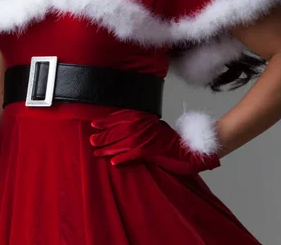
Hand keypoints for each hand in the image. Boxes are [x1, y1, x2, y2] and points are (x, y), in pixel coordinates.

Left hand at [89, 109, 220, 174]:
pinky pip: (133, 155)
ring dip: (108, 148)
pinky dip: (123, 158)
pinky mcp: (151, 151)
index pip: (120, 117)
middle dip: (103, 136)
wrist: (190, 149)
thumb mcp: (154, 127)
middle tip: (90, 141)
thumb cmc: (171, 140)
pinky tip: (114, 163)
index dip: (106, 121)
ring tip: (96, 152)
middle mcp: (143, 126)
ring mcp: (147, 138)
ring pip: (122, 142)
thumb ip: (140, 125)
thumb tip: (124, 126)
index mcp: (143, 117)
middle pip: (118, 130)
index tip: (93, 124)